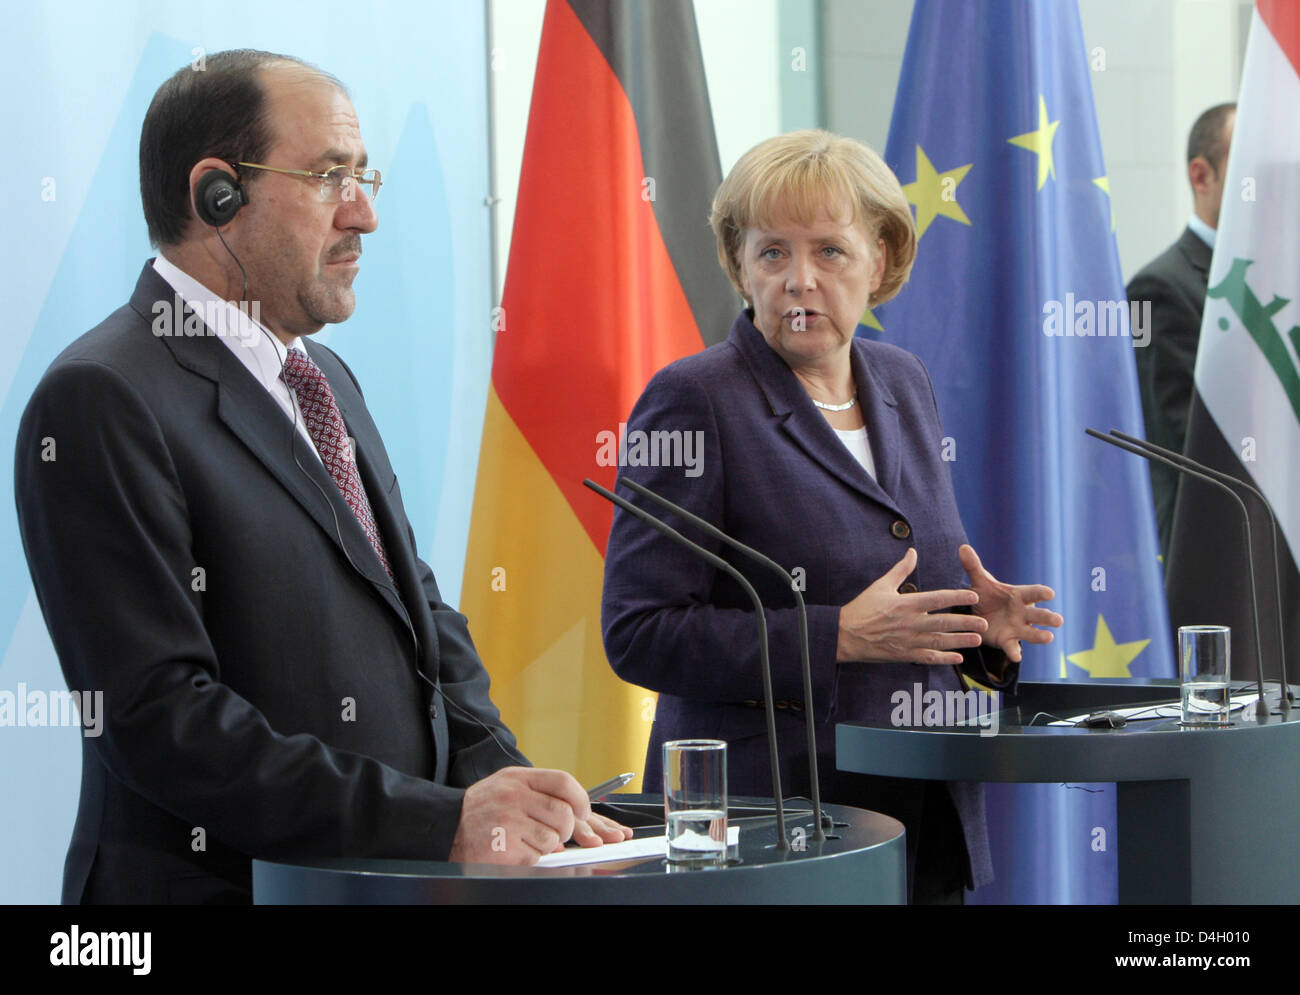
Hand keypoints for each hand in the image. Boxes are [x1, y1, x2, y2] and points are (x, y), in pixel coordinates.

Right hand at [449, 767, 624, 864]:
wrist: (445, 828)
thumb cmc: (481, 809)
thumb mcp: (506, 785)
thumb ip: (538, 791)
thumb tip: (574, 811)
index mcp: (517, 778)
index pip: (562, 781)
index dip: (579, 798)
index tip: (582, 811)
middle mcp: (513, 797)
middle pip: (563, 813)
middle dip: (566, 828)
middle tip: (556, 832)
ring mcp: (509, 823)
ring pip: (552, 838)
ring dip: (547, 844)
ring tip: (528, 840)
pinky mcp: (505, 848)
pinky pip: (536, 856)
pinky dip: (531, 856)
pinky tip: (515, 849)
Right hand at [837, 547, 986, 664]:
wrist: (845, 635)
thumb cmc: (862, 608)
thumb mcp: (880, 585)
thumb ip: (900, 569)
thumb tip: (912, 552)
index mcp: (906, 604)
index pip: (937, 599)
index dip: (957, 597)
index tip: (973, 595)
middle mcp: (910, 623)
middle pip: (944, 622)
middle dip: (966, 622)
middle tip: (984, 622)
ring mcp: (908, 641)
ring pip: (940, 641)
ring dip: (960, 641)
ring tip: (977, 639)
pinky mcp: (904, 654)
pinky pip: (928, 657)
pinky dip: (944, 659)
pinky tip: (958, 659)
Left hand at [958, 544, 1062, 661]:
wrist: (979, 614)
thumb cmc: (987, 595)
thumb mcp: (979, 582)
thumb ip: (973, 566)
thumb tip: (962, 547)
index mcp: (1018, 596)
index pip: (1033, 593)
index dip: (1041, 593)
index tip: (1050, 593)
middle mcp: (1023, 613)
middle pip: (1039, 615)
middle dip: (1049, 617)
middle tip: (1058, 620)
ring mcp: (1017, 628)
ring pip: (1032, 633)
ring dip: (1040, 635)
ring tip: (1049, 637)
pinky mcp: (1007, 641)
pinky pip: (1013, 648)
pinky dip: (1015, 652)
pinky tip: (1017, 657)